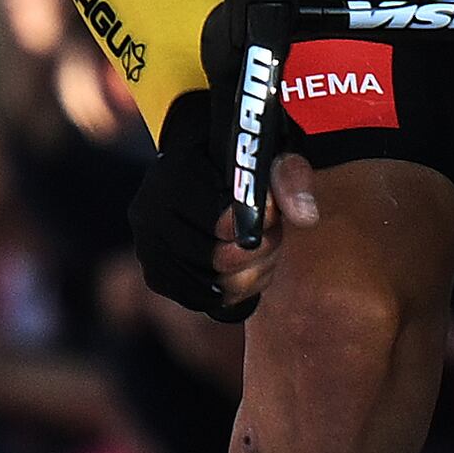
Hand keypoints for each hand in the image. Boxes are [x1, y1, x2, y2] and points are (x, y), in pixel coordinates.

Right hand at [134, 61, 292, 318]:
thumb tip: (305, 217)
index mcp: (174, 171)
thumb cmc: (243, 160)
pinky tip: (245, 267)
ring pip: (213, 285)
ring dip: (250, 272)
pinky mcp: (157, 275)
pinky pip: (203, 300)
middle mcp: (149, 210)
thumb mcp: (272, 152)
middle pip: (217, 258)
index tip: (272, 214)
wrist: (208, 170)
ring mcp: (149, 247)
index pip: (219, 218)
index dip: (255, 222)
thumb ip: (290, 176)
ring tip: (262, 248)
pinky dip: (233, 291)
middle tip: (273, 232)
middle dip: (259, 250)